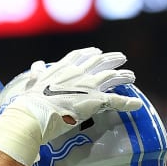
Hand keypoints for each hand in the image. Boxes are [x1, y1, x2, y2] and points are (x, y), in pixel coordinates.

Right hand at [0, 48, 142, 165]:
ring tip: (132, 76)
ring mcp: (88, 85)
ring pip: (111, 77)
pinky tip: (138, 104)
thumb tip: (36, 65)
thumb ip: (36, 73)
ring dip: (123, 76)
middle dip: (111, 59)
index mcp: (62, 68)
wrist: (34, 113)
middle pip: (99, 61)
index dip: (89, 53)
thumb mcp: (31, 83)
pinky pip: (117, 100)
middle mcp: (78, 73)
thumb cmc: (29, 102)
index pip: (79, 56)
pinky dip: (128, 102)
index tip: (95, 52)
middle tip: (121, 58)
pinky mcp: (96, 100)